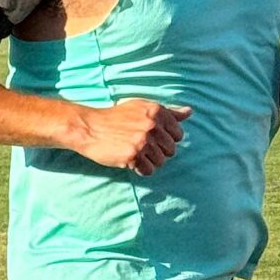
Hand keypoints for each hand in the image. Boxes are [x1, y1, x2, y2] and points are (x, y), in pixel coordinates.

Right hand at [75, 98, 190, 174]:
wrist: (89, 127)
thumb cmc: (117, 117)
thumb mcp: (143, 108)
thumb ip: (169, 112)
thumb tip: (189, 112)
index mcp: (157, 111)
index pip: (178, 135)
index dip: (165, 139)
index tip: (151, 137)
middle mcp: (152, 125)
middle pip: (171, 150)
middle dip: (158, 151)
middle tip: (140, 146)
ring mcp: (143, 140)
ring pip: (161, 162)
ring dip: (149, 161)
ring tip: (135, 152)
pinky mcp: (133, 155)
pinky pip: (148, 171)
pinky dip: (140, 169)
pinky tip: (130, 160)